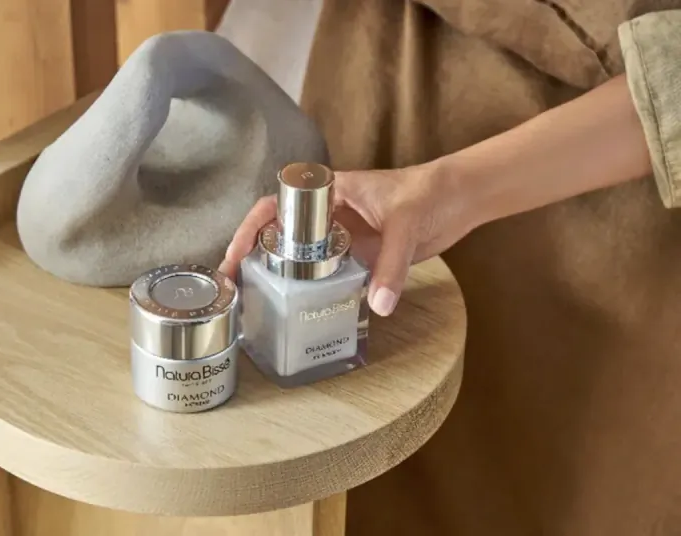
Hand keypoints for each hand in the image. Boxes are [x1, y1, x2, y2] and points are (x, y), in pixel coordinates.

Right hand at [217, 160, 477, 315]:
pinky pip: (331, 275)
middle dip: (255, 257)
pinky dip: (317, 290)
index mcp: (329, 193)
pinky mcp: (360, 257)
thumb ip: (392, 264)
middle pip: (281, 235)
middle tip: (237, 287)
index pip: (277, 205)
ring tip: (258, 303)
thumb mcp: (406, 224)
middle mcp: (329, 217)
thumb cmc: (429, 192)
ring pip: (302, 258)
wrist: (459, 199)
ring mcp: (343, 238)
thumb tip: (379, 304)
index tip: (235, 255)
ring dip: (282, 277)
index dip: (251, 228)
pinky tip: (305, 309)